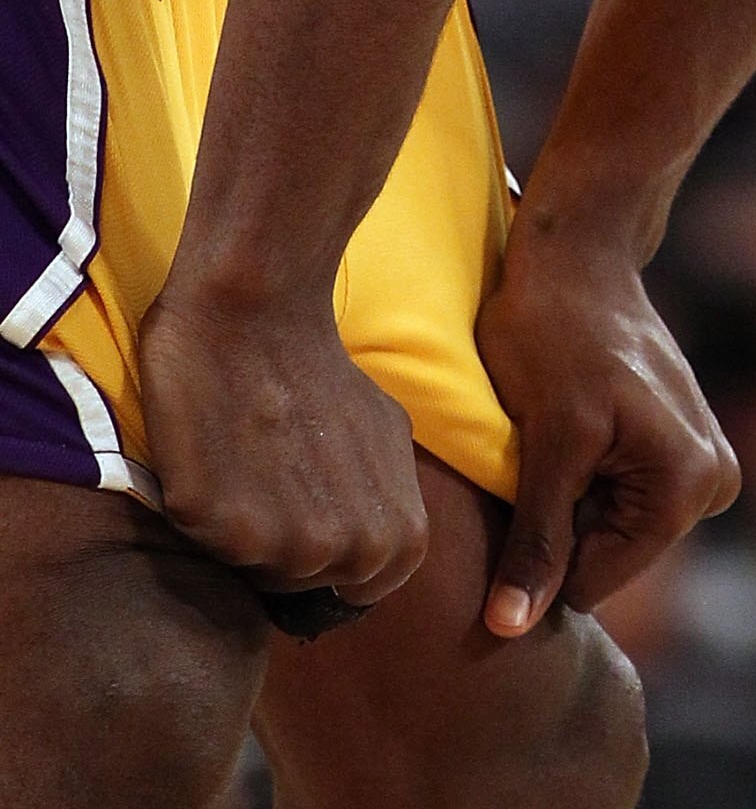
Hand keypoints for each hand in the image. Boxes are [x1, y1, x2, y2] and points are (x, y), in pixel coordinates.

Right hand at [139, 273, 428, 607]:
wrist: (257, 314)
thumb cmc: (325, 373)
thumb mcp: (390, 442)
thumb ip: (388, 503)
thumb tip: (374, 545)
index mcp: (398, 540)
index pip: (361, 594)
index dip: (334, 558)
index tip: (312, 512)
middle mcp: (344, 554)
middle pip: (304, 587)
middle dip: (288, 544)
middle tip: (272, 481)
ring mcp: (282, 547)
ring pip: (254, 574)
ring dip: (245, 532)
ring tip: (245, 468)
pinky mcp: (221, 529)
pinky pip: (207, 546)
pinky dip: (205, 512)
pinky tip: (216, 461)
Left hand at [475, 225, 738, 635]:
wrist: (578, 250)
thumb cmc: (556, 330)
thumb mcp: (545, 439)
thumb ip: (537, 538)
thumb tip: (510, 629)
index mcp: (691, 486)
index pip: (591, 583)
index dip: (540, 549)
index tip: (517, 485)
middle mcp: (714, 484)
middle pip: (604, 558)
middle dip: (558, 519)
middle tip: (532, 451)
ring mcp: (701, 463)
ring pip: (604, 529)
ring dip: (566, 496)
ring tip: (550, 434)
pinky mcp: (679, 446)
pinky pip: (615, 496)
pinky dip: (579, 475)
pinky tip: (565, 426)